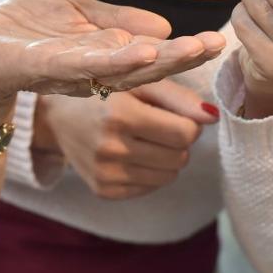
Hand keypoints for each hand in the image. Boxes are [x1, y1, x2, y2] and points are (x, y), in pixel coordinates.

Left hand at [0, 0, 225, 109]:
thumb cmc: (24, 32)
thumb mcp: (77, 17)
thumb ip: (117, 21)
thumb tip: (164, 27)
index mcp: (103, 59)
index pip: (150, 56)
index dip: (183, 51)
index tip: (218, 40)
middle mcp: (92, 72)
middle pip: (142, 68)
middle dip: (180, 58)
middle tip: (216, 44)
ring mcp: (66, 72)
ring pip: (116, 70)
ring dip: (153, 63)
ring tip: (184, 51)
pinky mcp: (38, 66)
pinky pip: (79, 64)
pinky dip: (111, 59)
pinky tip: (139, 52)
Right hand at [34, 80, 219, 199]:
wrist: (57, 114)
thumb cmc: (106, 90)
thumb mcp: (139, 82)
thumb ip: (180, 97)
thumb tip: (214, 116)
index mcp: (119, 115)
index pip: (185, 132)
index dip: (187, 122)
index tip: (171, 113)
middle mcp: (110, 147)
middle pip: (180, 157)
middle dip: (178, 140)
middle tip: (156, 124)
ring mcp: (105, 172)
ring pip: (169, 176)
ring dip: (166, 157)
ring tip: (144, 138)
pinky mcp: (103, 190)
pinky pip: (150, 187)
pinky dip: (150, 172)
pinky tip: (131, 153)